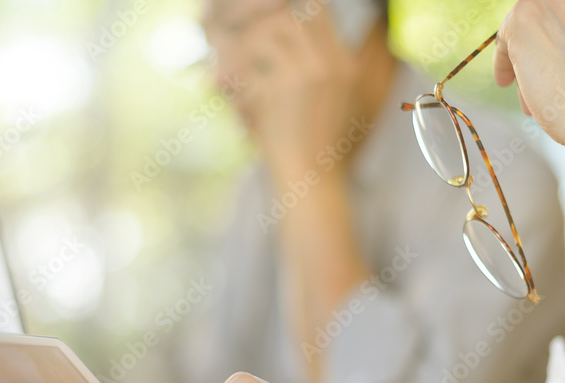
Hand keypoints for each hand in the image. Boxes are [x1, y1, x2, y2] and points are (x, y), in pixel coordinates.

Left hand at [209, 5, 360, 179]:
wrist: (312, 184)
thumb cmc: (315, 151)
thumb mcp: (329, 105)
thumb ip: (312, 70)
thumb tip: (270, 36)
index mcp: (344, 65)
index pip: (317, 9)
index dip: (287, 8)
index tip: (262, 21)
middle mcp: (331, 64)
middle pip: (292, 14)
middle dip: (258, 22)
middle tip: (235, 39)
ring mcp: (308, 75)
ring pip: (268, 31)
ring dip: (241, 47)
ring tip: (226, 69)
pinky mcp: (282, 92)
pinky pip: (248, 66)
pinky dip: (230, 76)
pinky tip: (220, 89)